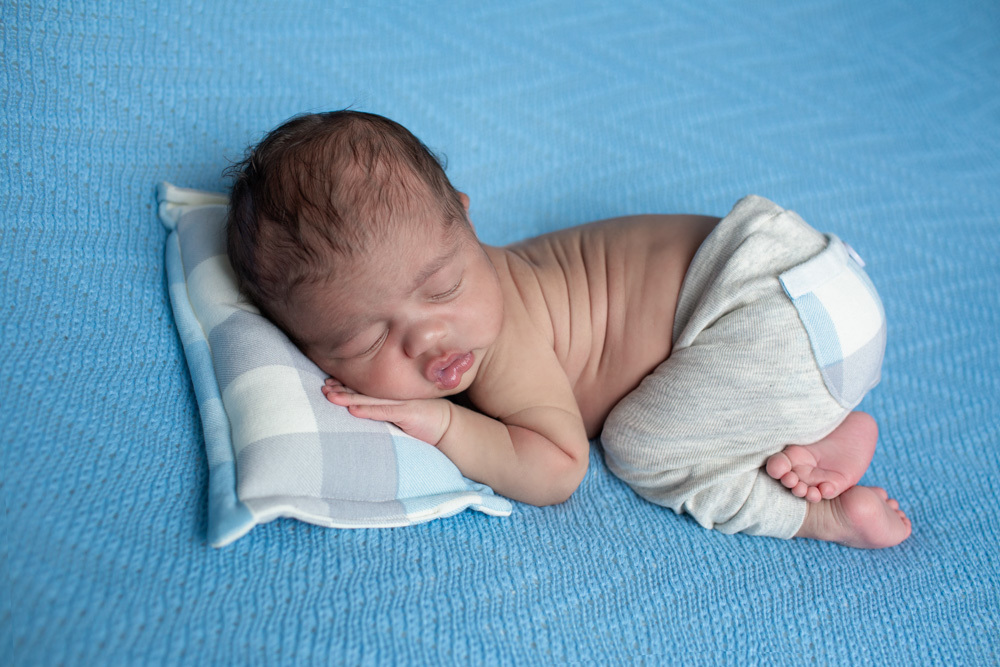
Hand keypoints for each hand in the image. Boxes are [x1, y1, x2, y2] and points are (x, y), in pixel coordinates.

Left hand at [321, 378, 451, 445]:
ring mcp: (400, 402)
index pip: (364, 386)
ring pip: (369, 399)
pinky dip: (367, 411)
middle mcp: (393, 394)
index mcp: (390, 393)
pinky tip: (352, 410)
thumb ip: (385, 407)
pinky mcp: (407, 413)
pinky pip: (384, 412)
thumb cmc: (422, 418)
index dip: (345, 383)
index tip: (327, 381)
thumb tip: (361, 408)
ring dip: (348, 397)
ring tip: (329, 395)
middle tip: (322, 386)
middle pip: (363, 389)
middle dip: (341, 387)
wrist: (447, 425)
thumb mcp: (401, 410)